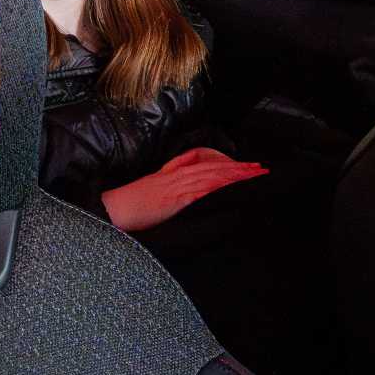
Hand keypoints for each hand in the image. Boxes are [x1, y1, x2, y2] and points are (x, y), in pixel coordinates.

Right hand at [100, 148, 268, 231]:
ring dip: (235, 175)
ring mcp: (176, 186)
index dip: (228, 164)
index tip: (247, 166)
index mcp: (172, 174)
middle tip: (262, 169)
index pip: (206, 164)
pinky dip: (217, 186)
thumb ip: (171, 186)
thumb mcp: (153, 189)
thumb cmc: (130, 205)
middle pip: (214, 167)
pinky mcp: (174, 199)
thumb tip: (188, 187)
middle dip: (239, 168)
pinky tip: (232, 187)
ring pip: (212, 175)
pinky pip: (200, 191)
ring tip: (255, 176)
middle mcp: (177, 177)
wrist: (113, 211)